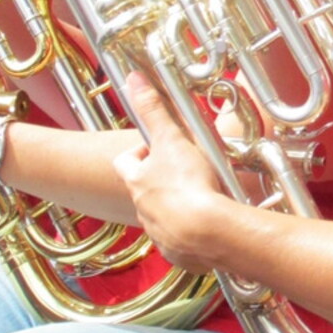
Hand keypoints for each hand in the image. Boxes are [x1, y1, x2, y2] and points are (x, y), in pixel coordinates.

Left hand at [112, 73, 223, 271]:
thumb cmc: (188, 186)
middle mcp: (143, 209)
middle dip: (161, 181)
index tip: (155, 147)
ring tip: (202, 196)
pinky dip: (190, 233)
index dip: (137, 152)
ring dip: (176, 207)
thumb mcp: (171, 138)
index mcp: (138, 182)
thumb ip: (153, 109)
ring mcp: (160, 233)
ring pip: (162, 216)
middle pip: (144, 190)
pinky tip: (208, 225)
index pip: (124, 162)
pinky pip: (181, 241)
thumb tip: (134, 80)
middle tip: (185, 170)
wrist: (207, 232)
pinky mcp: (179, 252)